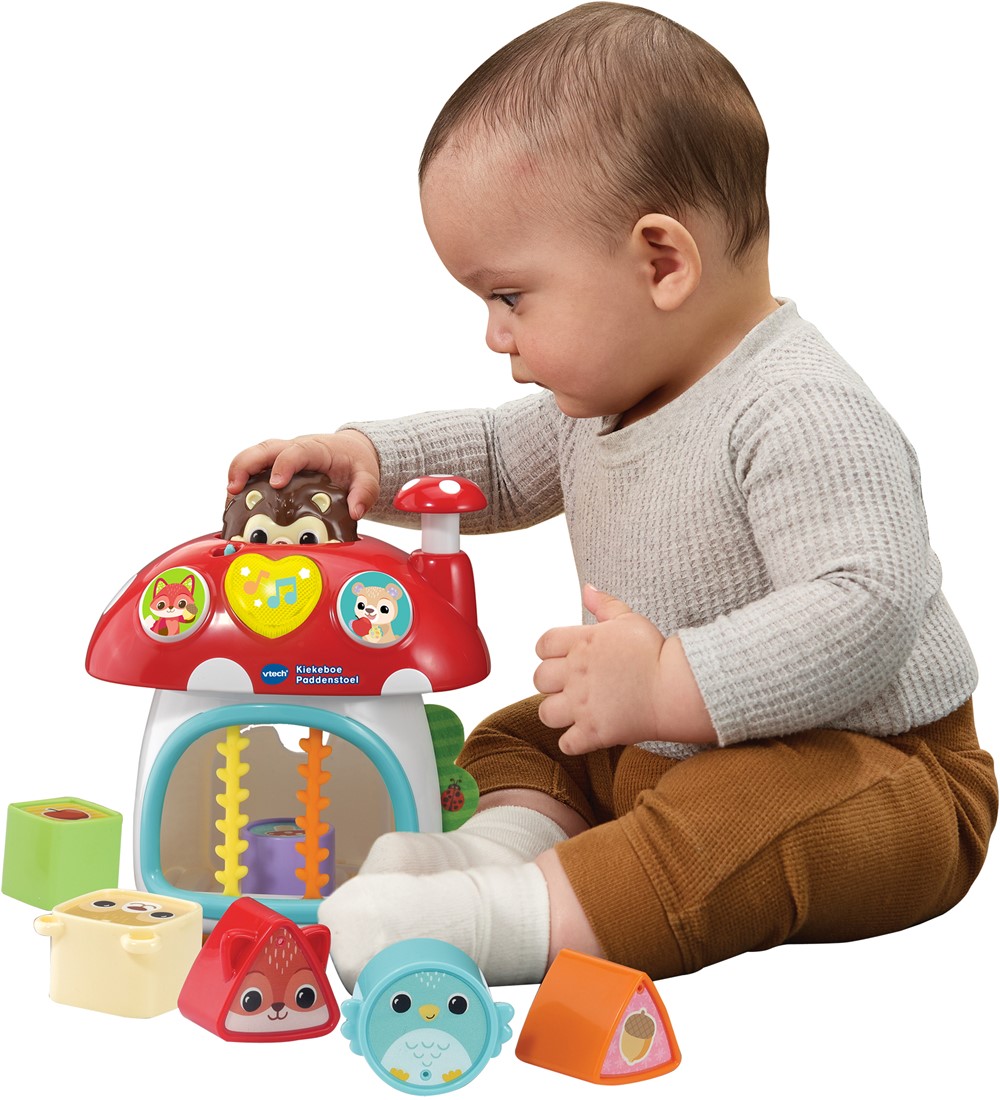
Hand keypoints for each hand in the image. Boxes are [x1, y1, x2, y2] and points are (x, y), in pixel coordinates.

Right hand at [227, 430, 380, 520]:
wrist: (352, 453)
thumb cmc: (356, 463)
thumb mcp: (367, 476)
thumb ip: (365, 492)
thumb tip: (355, 511)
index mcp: (317, 448)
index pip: (297, 451)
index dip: (284, 465)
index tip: (276, 483)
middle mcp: (294, 449)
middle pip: (264, 449)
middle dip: (245, 465)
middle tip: (234, 488)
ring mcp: (281, 457)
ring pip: (253, 457)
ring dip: (237, 474)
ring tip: (229, 498)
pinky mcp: (274, 468)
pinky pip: (253, 471)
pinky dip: (242, 485)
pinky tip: (235, 506)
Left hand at [534, 585, 714, 754]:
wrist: (677, 688)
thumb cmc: (656, 652)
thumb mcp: (630, 619)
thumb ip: (604, 604)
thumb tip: (586, 588)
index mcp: (582, 643)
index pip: (543, 644)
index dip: (549, 651)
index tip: (563, 658)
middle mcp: (576, 674)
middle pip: (539, 679)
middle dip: (551, 683)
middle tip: (571, 685)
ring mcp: (582, 705)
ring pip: (546, 713)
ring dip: (557, 713)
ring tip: (575, 711)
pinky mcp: (594, 732)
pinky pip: (567, 743)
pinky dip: (574, 742)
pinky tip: (587, 734)